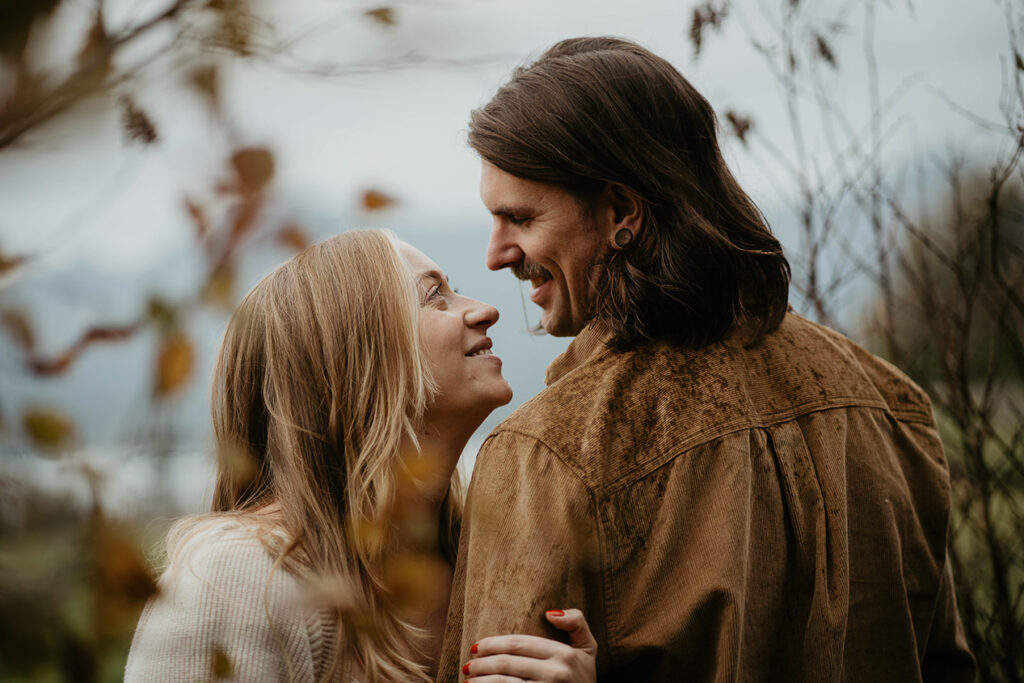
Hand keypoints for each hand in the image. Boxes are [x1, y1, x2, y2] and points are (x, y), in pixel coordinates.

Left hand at [461, 608, 596, 682]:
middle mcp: (557, 673)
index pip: (519, 643)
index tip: (476, 647)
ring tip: (468, 681)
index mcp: (565, 654)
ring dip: (481, 682)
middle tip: (467, 666)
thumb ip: (577, 623)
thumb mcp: (588, 649)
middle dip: (481, 664)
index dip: (493, 644)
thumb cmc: (583, 678)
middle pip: (507, 664)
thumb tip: (550, 613)